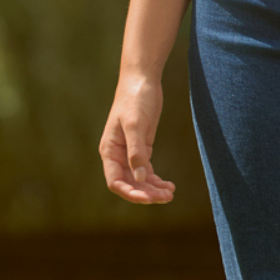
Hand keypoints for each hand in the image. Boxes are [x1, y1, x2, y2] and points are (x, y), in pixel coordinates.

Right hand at [98, 71, 175, 203]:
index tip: (148, 199)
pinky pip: (147, 171)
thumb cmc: (135, 99)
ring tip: (171, 194)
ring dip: (153, 189)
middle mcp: (117, 155)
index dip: (130, 193)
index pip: (115, 182)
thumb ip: (137, 151)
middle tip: (166, 198)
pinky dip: (157, 180)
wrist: (142, 80)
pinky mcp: (142, 147)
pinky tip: (169, 185)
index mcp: (109, 151)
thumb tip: (140, 178)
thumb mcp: (135, 125)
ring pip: (140, 180)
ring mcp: (130, 152)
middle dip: (146, 194)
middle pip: (129, 184)